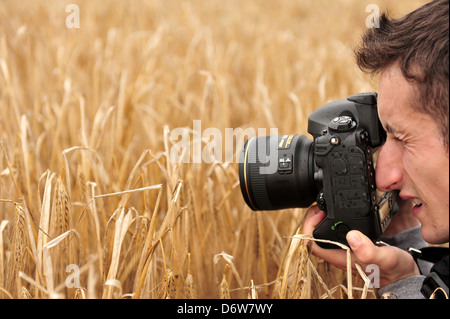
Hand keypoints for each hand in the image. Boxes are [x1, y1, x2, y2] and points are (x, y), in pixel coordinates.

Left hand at [303, 205, 419, 287]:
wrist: (404, 275)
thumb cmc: (394, 270)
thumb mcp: (385, 258)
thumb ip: (369, 251)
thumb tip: (352, 236)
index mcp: (341, 257)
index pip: (312, 244)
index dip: (309, 227)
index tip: (319, 212)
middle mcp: (339, 253)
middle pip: (314, 236)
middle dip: (313, 219)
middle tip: (320, 205)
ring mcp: (345, 248)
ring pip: (324, 233)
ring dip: (322, 218)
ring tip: (327, 206)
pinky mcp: (352, 243)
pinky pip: (336, 231)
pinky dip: (334, 219)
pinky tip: (340, 211)